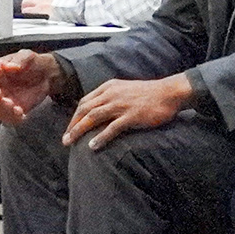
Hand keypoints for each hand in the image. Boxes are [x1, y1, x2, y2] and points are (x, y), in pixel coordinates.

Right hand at [0, 48, 70, 123]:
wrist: (45, 76)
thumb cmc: (34, 63)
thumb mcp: (29, 56)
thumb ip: (21, 58)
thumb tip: (9, 66)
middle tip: (10, 103)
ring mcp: (1, 99)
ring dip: (3, 113)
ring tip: (18, 110)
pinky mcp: (9, 110)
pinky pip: (4, 119)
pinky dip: (12, 120)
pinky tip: (23, 115)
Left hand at [64, 71, 196, 149]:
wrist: (169, 92)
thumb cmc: (149, 93)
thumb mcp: (125, 89)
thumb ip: (111, 97)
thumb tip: (99, 111)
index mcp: (109, 87)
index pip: (85, 101)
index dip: (75, 116)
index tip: (70, 128)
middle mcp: (112, 94)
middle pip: (85, 110)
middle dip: (72, 125)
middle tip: (65, 139)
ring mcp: (121, 104)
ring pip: (93, 117)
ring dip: (79, 130)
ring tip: (71, 142)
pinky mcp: (131, 115)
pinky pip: (111, 128)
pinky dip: (100, 137)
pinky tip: (92, 146)